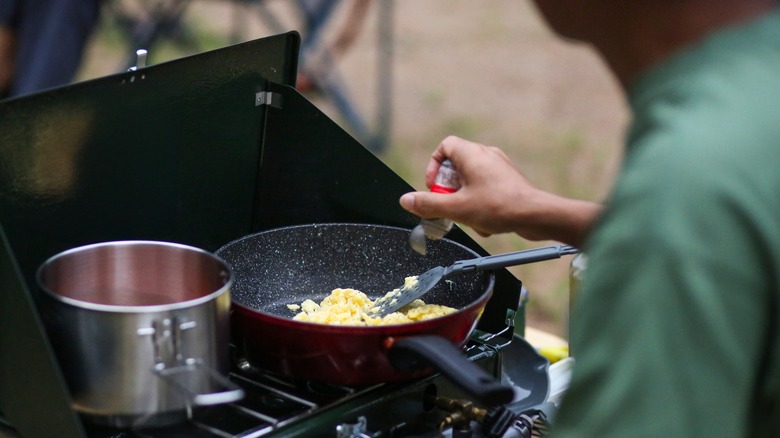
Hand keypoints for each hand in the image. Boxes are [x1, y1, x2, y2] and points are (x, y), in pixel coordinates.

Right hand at [399, 136, 601, 246]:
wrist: (536, 215)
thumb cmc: (500, 206)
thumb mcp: (457, 208)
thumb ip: (429, 204)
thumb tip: (406, 200)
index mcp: (472, 154)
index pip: (445, 146)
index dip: (433, 166)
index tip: (434, 187)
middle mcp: (486, 155)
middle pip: (455, 167)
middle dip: (449, 190)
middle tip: (449, 205)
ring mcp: (498, 168)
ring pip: (470, 182)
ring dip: (464, 201)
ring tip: (469, 216)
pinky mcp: (507, 182)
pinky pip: (484, 190)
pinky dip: (479, 205)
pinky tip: (485, 223)